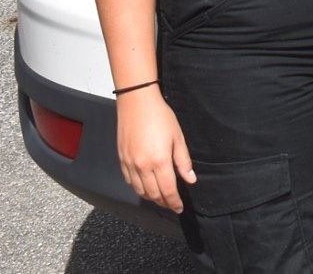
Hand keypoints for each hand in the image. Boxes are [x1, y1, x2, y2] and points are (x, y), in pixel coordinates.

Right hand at [116, 88, 195, 212]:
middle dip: (164, 202)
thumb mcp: (178, 137)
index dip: (174, 202)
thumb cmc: (160, 117)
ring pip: (140, 190)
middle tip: (171, 204)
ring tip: (161, 198)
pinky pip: (129, 181)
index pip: (168, 190)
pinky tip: (145, 187)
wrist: (137, 103)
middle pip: (153, 194)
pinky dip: (138, 188)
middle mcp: (142, 166)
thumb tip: (190, 179)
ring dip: (151, 197)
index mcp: (159, 161)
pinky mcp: (121, 160)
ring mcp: (130, 164)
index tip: (179, 207)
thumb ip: (183, 161)